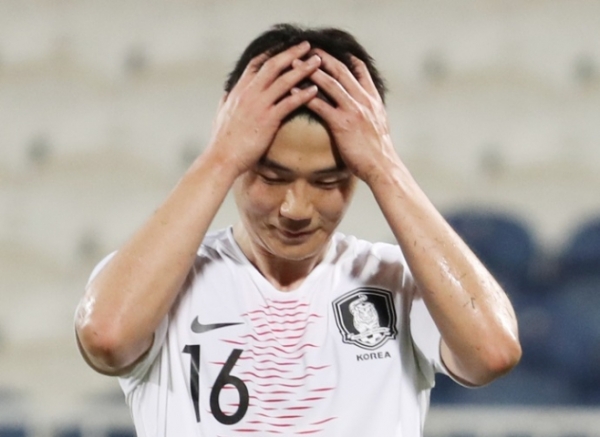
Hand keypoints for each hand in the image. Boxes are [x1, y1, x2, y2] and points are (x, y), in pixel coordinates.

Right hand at [206, 42, 321, 176]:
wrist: (221, 158)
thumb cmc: (222, 141)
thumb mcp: (220, 115)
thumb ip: (225, 102)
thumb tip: (226, 94)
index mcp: (238, 91)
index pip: (256, 64)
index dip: (272, 53)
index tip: (286, 47)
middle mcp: (248, 93)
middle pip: (273, 65)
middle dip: (292, 53)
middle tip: (307, 46)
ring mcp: (258, 105)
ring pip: (284, 80)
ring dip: (303, 69)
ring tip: (318, 62)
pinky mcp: (267, 120)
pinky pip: (288, 103)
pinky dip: (303, 94)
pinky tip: (315, 90)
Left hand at [302, 49, 398, 183]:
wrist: (382, 167)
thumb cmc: (378, 152)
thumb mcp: (380, 125)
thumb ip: (372, 111)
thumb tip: (367, 108)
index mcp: (372, 100)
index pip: (360, 70)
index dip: (345, 58)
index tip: (332, 50)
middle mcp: (364, 100)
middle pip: (342, 71)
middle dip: (324, 58)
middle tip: (308, 49)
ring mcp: (353, 110)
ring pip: (330, 83)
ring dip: (310, 71)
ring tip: (295, 63)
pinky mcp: (342, 123)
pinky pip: (320, 105)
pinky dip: (305, 96)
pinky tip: (292, 90)